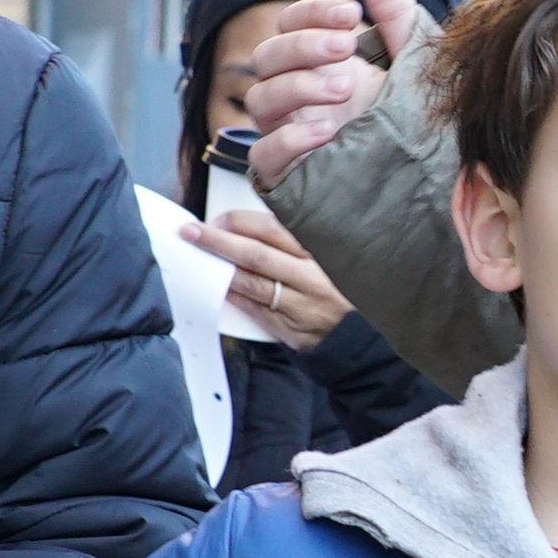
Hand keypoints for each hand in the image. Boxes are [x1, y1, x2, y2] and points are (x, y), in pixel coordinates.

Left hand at [183, 207, 348, 348]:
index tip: (217, 219)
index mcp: (319, 252)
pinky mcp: (293, 330)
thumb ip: (297, 244)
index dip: (241, 222)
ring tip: (197, 260)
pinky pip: (257, 312)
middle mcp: (310, 277)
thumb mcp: (332, 258)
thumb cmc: (343, 291)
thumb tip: (251, 228)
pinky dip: (235, 299)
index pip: (273, 229)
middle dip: (219, 242)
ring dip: (221, 271)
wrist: (366, 339)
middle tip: (191, 233)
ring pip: (253, 285)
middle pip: (256, 255)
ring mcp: (301, 305)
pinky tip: (217, 289)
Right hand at [244, 0, 430, 180]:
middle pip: (268, 57)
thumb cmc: (420, 130)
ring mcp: (288, 137)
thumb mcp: (414, 65)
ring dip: (300, 86)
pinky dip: (289, 138)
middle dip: (303, 46)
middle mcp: (298, 98)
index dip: (312, 13)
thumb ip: (395, 13)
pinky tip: (326, 130)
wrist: (432, 196)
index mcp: (321, 66)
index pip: (290, 25)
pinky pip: (263, 155)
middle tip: (345, 48)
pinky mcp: (287, 180)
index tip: (352, 14)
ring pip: (261, 99)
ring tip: (345, 89)